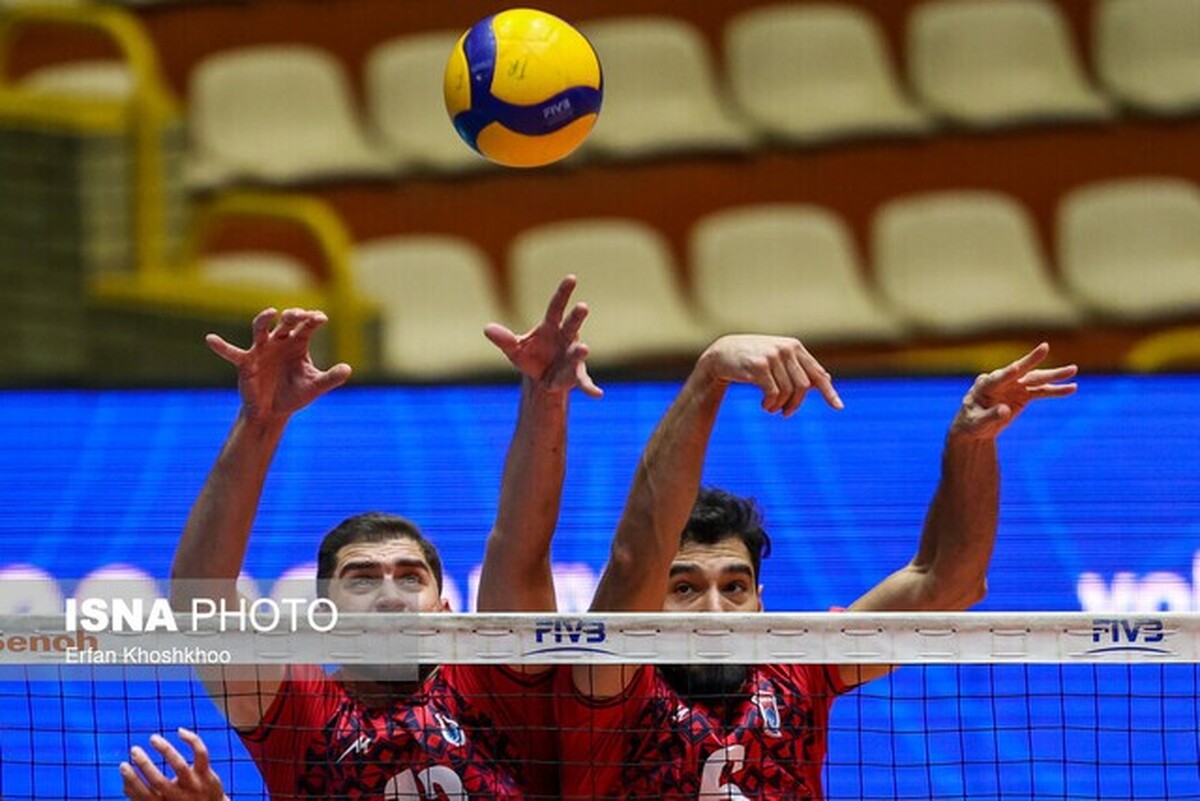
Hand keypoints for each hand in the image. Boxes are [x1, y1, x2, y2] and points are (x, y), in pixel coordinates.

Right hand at [119, 728, 228, 800]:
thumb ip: (141, 797)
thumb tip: (125, 782)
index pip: (144, 795)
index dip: (132, 780)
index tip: (123, 764)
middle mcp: (178, 797)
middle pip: (159, 782)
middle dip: (144, 764)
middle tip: (134, 750)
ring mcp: (195, 786)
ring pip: (179, 765)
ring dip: (164, 750)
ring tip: (153, 738)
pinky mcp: (207, 775)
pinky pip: (201, 754)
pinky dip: (191, 740)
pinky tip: (179, 731)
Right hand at [207, 308, 351, 423]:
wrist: (273, 412)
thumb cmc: (295, 394)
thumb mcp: (314, 387)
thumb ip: (331, 378)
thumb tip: (348, 369)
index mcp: (299, 343)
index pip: (307, 326)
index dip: (313, 319)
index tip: (320, 318)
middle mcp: (280, 341)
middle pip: (286, 322)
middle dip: (292, 316)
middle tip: (298, 314)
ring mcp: (262, 349)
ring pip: (261, 329)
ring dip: (265, 320)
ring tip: (270, 313)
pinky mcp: (246, 362)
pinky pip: (232, 352)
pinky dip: (221, 346)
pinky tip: (210, 339)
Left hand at [484, 275, 601, 397]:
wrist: (542, 379)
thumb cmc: (531, 357)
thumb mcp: (514, 350)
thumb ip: (504, 340)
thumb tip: (487, 329)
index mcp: (552, 327)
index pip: (556, 307)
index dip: (563, 293)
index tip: (571, 277)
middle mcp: (566, 338)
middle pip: (571, 325)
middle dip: (577, 317)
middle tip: (583, 306)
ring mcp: (572, 357)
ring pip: (577, 352)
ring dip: (579, 351)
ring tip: (583, 349)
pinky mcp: (575, 375)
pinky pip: (584, 382)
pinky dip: (590, 387)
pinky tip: (597, 394)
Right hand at [698, 335, 842, 415]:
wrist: (722, 354)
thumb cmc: (752, 358)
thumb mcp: (779, 358)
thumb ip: (801, 367)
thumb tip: (827, 379)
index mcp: (794, 347)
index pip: (817, 373)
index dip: (829, 392)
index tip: (839, 407)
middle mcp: (786, 349)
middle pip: (803, 386)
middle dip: (796, 404)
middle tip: (786, 413)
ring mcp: (772, 356)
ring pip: (788, 392)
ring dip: (780, 406)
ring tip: (771, 408)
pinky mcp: (759, 366)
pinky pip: (773, 393)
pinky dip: (770, 404)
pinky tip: (764, 406)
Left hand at [950, 342, 1076, 439]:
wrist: (975, 427)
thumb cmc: (971, 423)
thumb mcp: (977, 423)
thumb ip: (990, 416)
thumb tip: (1005, 411)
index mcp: (984, 386)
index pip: (998, 378)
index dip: (1008, 373)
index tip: (1017, 368)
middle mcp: (1001, 381)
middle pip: (1019, 371)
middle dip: (1032, 360)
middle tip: (1045, 347)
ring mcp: (1013, 386)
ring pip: (1035, 379)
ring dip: (1053, 375)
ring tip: (1073, 369)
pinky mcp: (1022, 393)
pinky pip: (1041, 391)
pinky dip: (1056, 390)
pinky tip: (1072, 388)